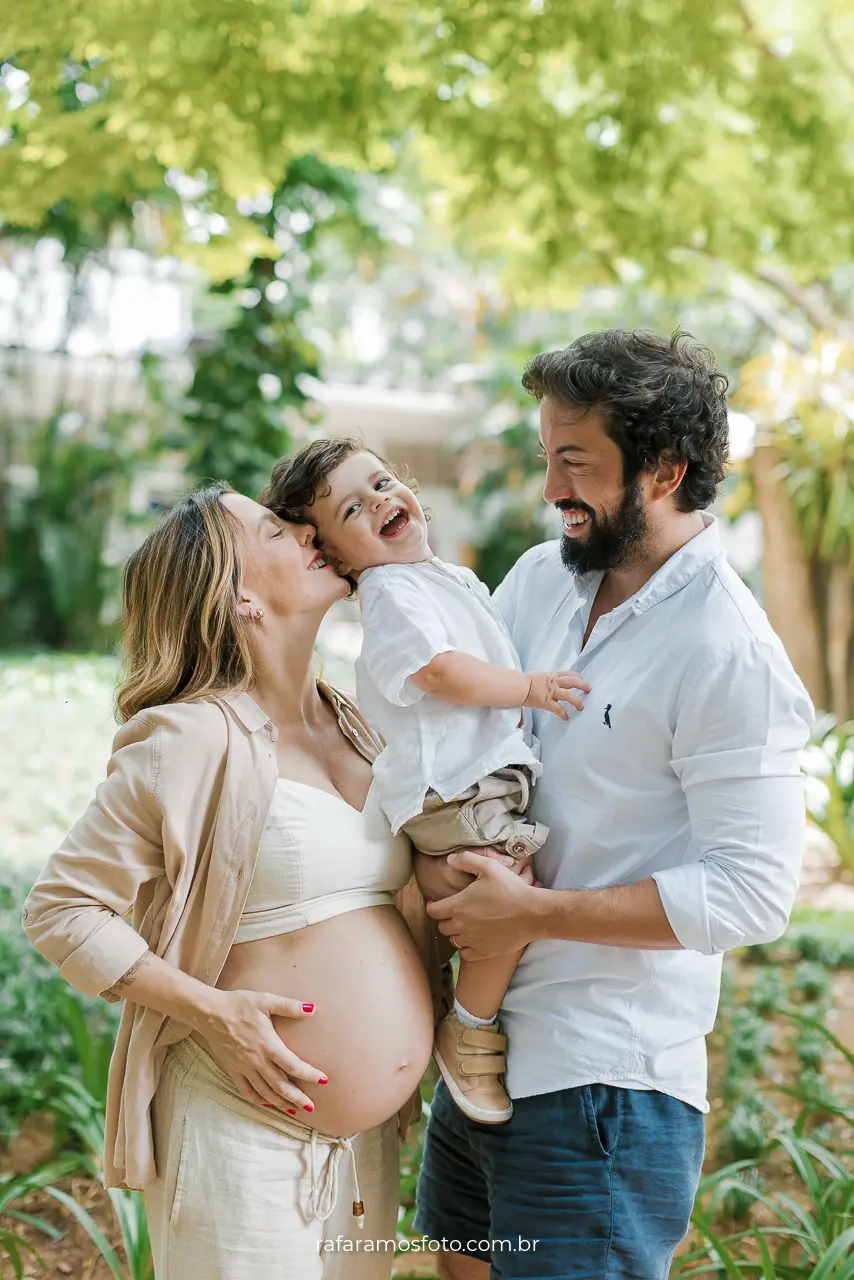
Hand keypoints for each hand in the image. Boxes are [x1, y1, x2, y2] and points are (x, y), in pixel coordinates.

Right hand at [195, 988, 325, 1112]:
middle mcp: (257, 1061)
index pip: (293, 1065)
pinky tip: (267, 1103)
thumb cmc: (239, 1004)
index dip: (309, 1074)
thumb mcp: (266, 1000)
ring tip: (294, 1110)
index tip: (323, 1080)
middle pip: (280, 1086)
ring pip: (265, 1092)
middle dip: (297, 1098)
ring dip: (281, 1103)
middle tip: (311, 1107)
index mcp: (268, 1044)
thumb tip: (312, 1008)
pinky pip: (247, 1091)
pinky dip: (258, 1100)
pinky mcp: (233, 1070)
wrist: (210, 1013)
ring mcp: (244, 1068)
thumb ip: (290, 1006)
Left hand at [426, 850, 546, 958]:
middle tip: (455, 913)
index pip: (433, 911)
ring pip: (454, 940)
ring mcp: (472, 941)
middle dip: (446, 919)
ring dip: (457, 933)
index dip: (433, 906)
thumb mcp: (489, 867)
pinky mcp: (484, 952)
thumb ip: (466, 860)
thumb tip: (450, 860)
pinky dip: (466, 948)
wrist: (533, 914)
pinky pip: (465, 954)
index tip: (437, 903)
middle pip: (442, 927)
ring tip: (466, 925)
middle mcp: (461, 926)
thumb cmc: (511, 889)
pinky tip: (474, 940)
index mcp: (458, 906)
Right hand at [524, 670, 589, 719]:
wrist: (517, 687)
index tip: (581, 679)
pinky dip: (563, 713)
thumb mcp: (538, 677)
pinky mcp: (546, 702)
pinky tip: (566, 717)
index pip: (567, 673)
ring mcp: (550, 692)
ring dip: (576, 701)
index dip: (577, 676)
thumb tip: (549, 683)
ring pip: (568, 695)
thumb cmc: (524, 682)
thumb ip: (546, 680)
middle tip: (588, 689)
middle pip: (572, 681)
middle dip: (582, 685)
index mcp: (551, 676)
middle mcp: (553, 683)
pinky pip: (557, 708)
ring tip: (581, 707)